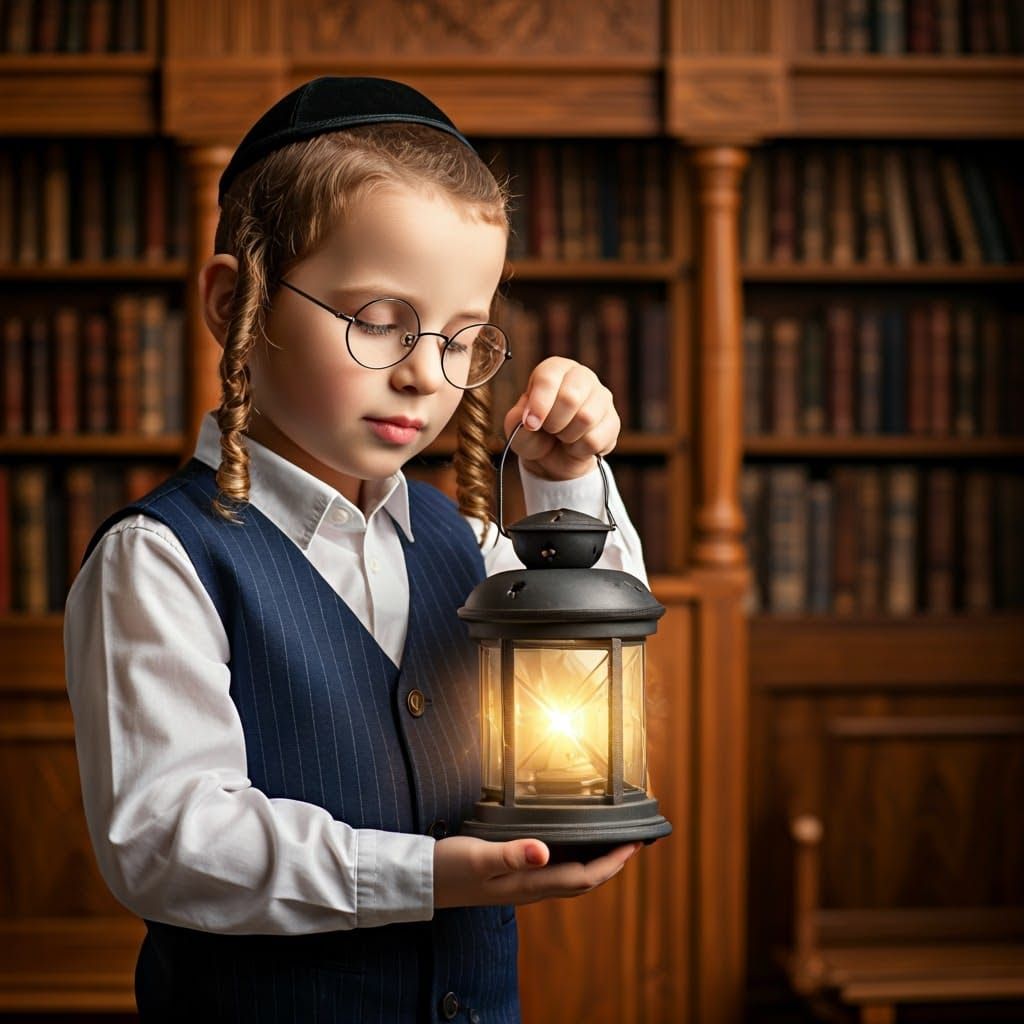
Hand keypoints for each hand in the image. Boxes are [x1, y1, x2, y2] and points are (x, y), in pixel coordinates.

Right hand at [433, 836, 639, 908]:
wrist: (424, 881)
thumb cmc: (450, 867)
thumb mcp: (479, 856)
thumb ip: (512, 853)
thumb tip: (544, 851)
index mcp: (530, 884)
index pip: (584, 877)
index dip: (612, 863)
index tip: (634, 844)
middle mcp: (531, 888)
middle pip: (583, 881)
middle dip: (611, 864)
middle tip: (633, 842)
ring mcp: (522, 884)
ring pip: (571, 878)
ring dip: (595, 863)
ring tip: (611, 843)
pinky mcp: (512, 877)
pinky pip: (554, 872)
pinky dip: (573, 859)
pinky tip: (570, 844)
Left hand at [504, 357, 619, 480]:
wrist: (555, 458)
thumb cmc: (536, 435)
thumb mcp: (517, 429)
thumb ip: (516, 420)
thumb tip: (528, 418)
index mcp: (555, 369)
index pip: (549, 378)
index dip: (538, 404)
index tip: (531, 424)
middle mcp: (582, 376)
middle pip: (570, 397)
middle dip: (553, 422)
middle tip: (549, 430)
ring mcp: (602, 397)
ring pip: (586, 418)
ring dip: (567, 437)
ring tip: (562, 436)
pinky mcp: (613, 421)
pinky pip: (596, 439)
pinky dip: (579, 450)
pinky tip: (576, 444)